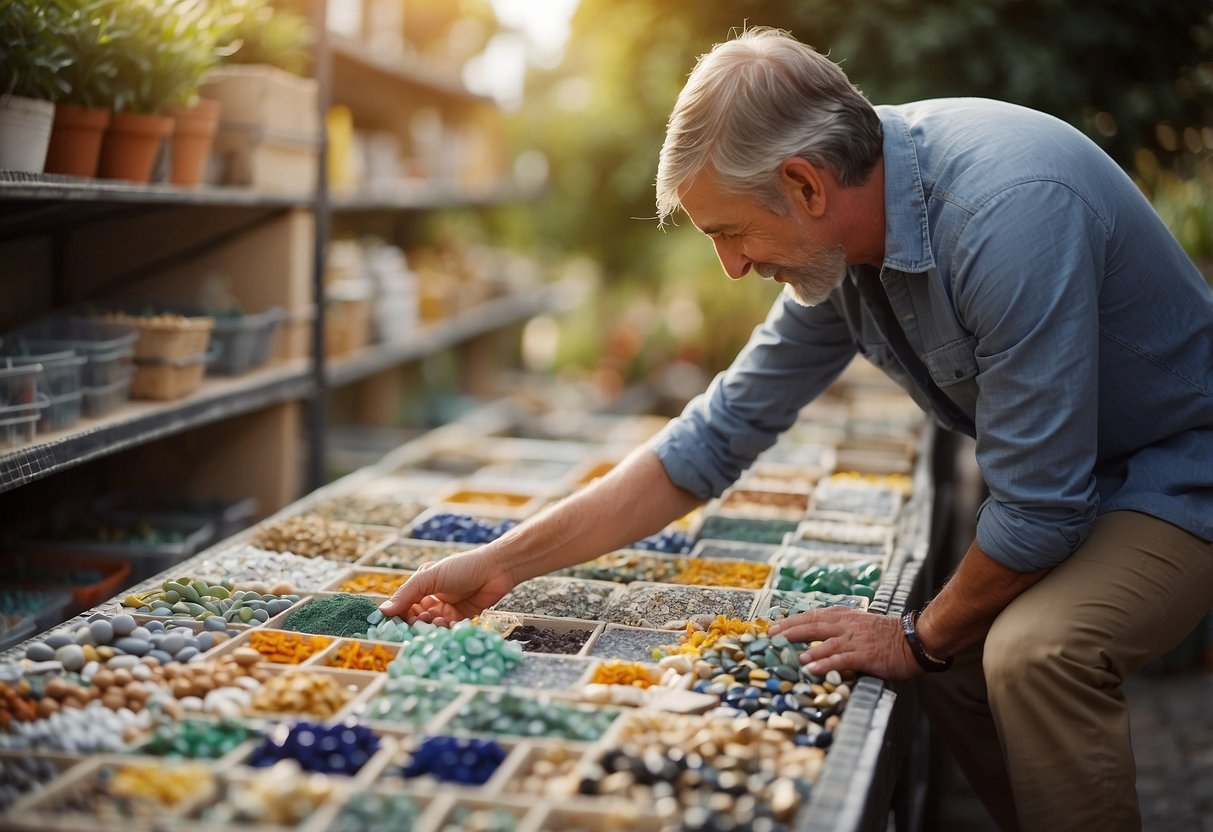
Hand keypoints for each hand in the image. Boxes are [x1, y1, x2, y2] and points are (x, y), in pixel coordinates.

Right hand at [378, 549, 515, 625]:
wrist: (496, 569)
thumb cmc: (462, 567)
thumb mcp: (430, 576)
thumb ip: (407, 593)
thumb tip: (383, 610)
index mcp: (422, 586)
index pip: (403, 605)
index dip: (398, 614)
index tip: (393, 623)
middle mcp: (432, 599)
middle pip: (415, 618)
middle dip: (415, 622)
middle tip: (420, 620)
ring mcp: (446, 610)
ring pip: (430, 626)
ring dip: (429, 626)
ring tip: (435, 619)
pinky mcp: (460, 620)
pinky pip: (446, 630)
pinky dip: (443, 630)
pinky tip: (445, 623)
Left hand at [767, 606, 921, 680]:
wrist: (913, 641)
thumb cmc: (886, 635)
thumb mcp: (860, 623)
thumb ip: (840, 626)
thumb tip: (818, 632)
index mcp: (845, 616)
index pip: (813, 616)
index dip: (792, 621)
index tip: (774, 626)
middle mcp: (847, 626)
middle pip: (813, 625)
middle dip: (790, 630)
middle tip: (771, 636)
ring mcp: (855, 640)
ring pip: (825, 642)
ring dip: (805, 647)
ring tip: (787, 652)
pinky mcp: (864, 655)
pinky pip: (841, 660)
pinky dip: (825, 663)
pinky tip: (812, 668)